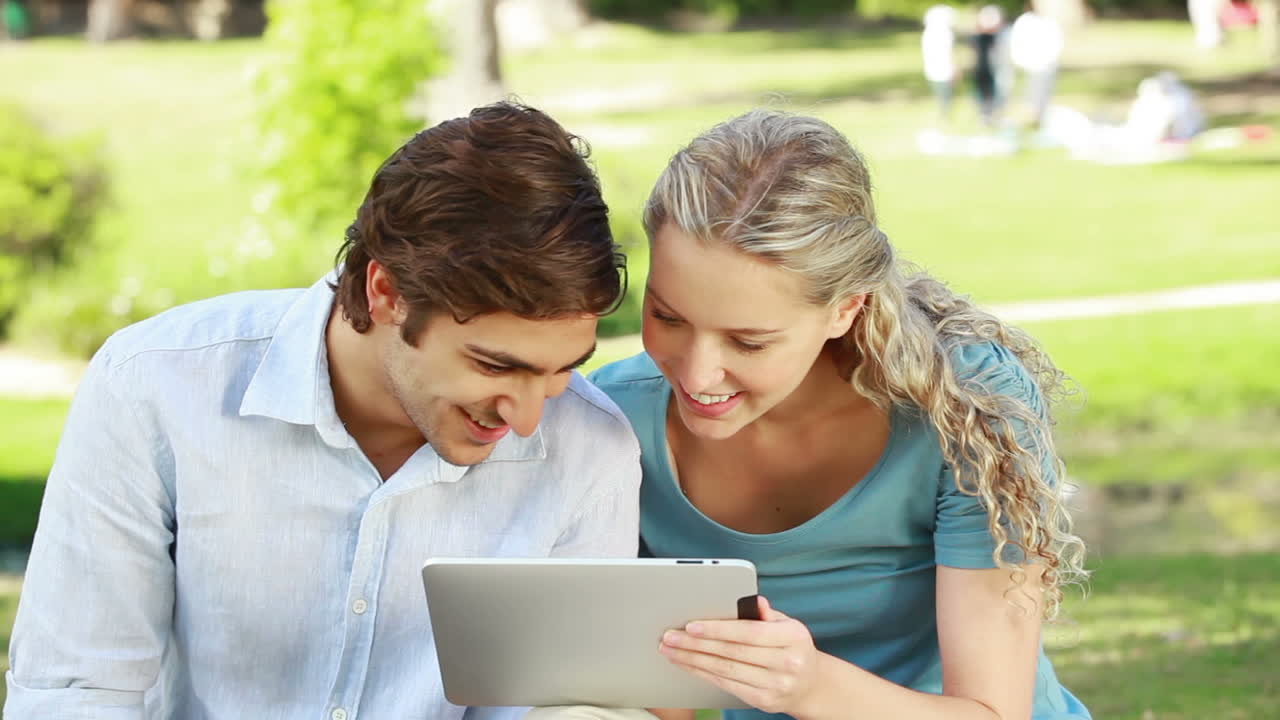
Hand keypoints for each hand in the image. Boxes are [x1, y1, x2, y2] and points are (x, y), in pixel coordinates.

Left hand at [658, 596, 822, 715]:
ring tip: (671, 650)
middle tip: (670, 637)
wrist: (811, 685)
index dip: (717, 629)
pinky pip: (727, 685)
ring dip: (693, 660)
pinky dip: (703, 673)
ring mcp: (776, 685)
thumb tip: (751, 599)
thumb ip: (766, 614)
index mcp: (793, 638)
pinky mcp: (764, 701)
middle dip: (696, 644)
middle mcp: (787, 663)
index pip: (748, 632)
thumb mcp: (788, 625)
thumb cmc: (792, 647)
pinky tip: (688, 664)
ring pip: (725, 670)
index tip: (691, 625)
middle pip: (732, 652)